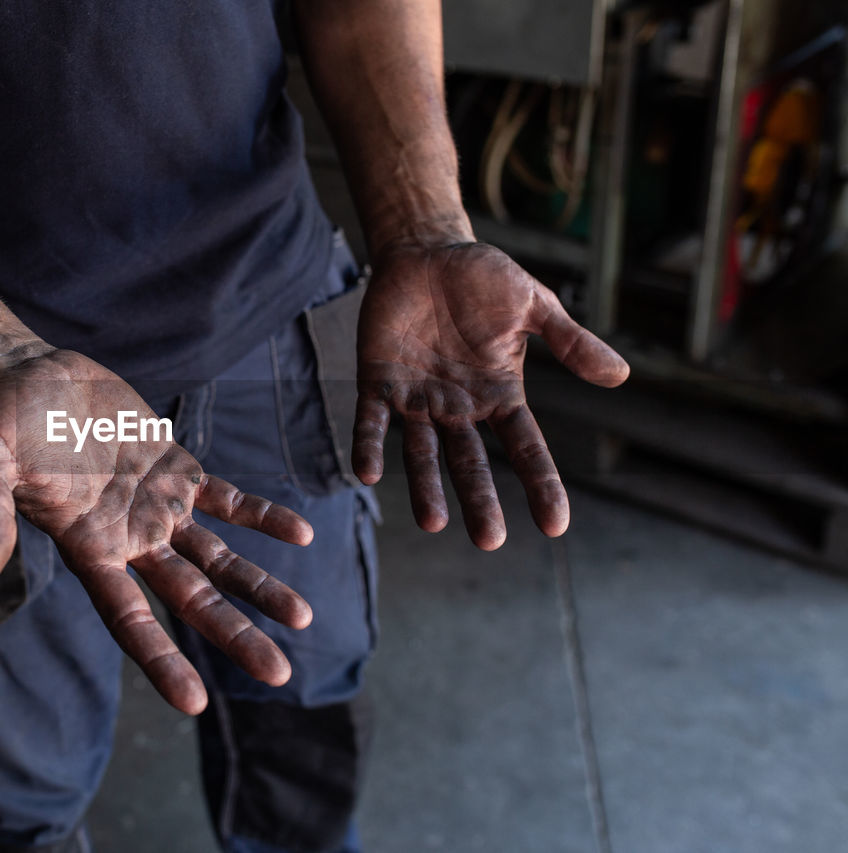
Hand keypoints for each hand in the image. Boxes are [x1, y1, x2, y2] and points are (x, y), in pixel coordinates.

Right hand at [0, 349, 313, 714]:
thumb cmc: (0, 425)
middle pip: (189, 599)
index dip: (160, 660)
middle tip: (278, 674)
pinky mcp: (176, 469)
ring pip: (217, 558)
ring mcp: (157, 506)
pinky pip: (228, 499)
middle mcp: (129, 539)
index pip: (128, 618)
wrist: (30, 378)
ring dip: (259, 586)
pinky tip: (302, 535)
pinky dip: (262, 516)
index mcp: (87, 548)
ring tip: (303, 619)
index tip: (195, 703)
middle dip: (233, 635)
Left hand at [353, 241, 629, 548]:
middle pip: (471, 462)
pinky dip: (370, 445)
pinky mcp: (378, 381)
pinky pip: (372, 420)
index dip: (540, 484)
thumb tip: (621, 376)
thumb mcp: (533, 306)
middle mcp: (459, 406)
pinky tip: (366, 472)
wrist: (427, 251)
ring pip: (422, 452)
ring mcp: (418, 398)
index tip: (555, 525)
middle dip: (479, 500)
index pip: (526, 446)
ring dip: (425, 486)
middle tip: (488, 540)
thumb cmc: (483, 278)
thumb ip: (570, 341)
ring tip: (432, 522)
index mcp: (500, 394)